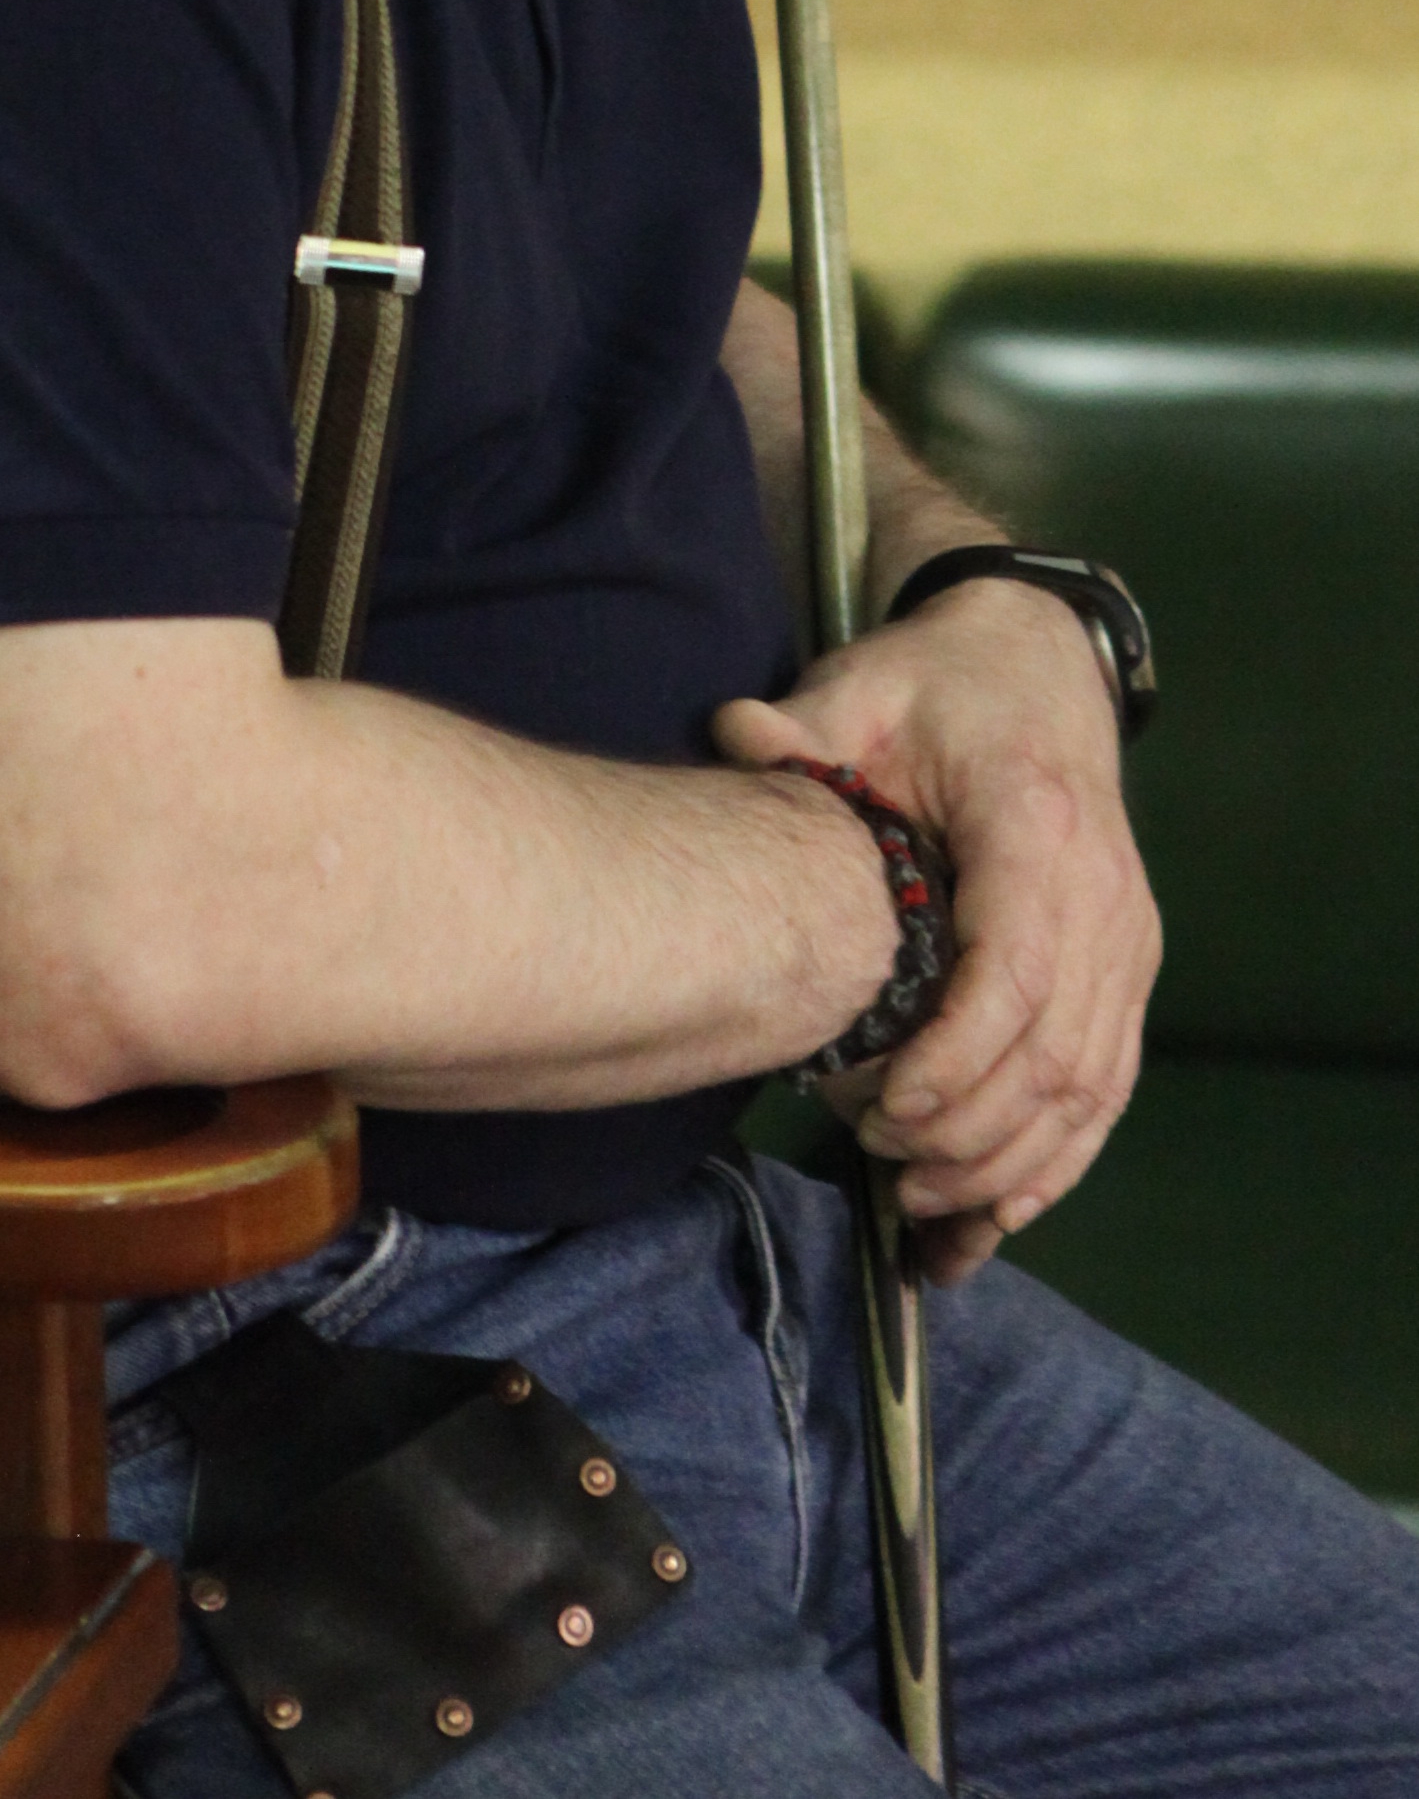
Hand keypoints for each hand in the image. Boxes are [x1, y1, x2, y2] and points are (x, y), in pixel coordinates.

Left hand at [716, 578, 1161, 1285]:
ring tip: (923, 1201)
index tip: (882, 1108)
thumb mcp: (865, 684)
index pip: (1017, 973)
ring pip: (1092, 1085)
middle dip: (971, 1132)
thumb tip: (735, 737)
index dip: (956, 1061)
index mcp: (1037, 827)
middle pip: (1057, 1053)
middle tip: (881, 1163)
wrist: (1037, 660)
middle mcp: (1104, 894)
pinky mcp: (1130, 965)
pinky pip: (1112, 1082)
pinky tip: (999, 1207)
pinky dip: (1061, 1156)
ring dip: (1013, 1162)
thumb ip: (805, 726)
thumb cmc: (941, 681)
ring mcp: (1128, 937)